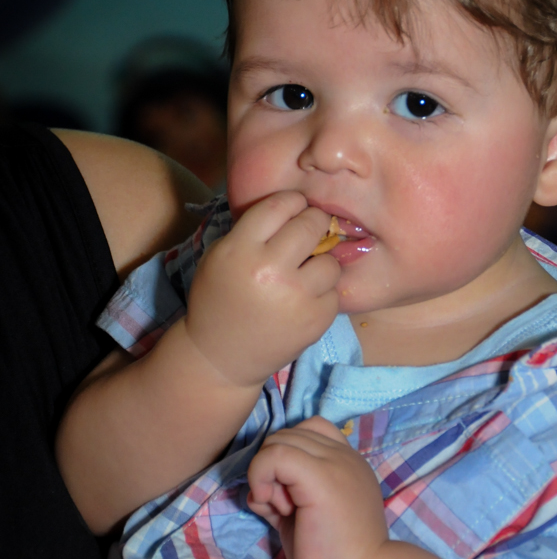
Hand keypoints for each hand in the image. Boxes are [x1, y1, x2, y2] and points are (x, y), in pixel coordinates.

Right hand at [185, 192, 339, 387]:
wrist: (222, 357)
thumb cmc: (220, 300)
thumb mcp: (220, 257)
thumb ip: (252, 231)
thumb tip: (295, 207)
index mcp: (241, 250)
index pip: (279, 205)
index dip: (292, 202)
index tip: (296, 207)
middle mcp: (270, 270)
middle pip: (311, 225)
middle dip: (314, 223)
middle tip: (310, 230)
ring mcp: (296, 297)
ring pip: (330, 260)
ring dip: (321, 263)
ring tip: (306, 273)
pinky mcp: (316, 320)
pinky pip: (334, 292)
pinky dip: (323, 294)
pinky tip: (304, 301)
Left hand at [247, 416, 388, 558]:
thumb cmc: (336, 557)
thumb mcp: (308, 514)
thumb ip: (288, 493)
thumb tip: (259, 489)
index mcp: (346, 462)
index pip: (307, 431)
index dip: (286, 457)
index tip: (288, 496)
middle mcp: (344, 455)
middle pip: (286, 434)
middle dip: (272, 468)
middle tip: (283, 507)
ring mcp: (334, 462)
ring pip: (278, 440)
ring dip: (267, 475)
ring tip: (284, 510)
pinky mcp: (320, 477)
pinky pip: (274, 455)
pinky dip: (261, 477)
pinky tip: (274, 508)